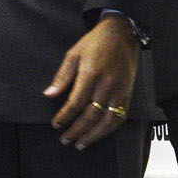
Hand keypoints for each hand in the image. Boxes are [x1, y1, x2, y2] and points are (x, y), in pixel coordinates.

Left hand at [47, 13, 139, 147]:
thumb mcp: (73, 54)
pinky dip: (109, 129)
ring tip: (80, 144)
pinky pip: (120, 116)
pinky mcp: (128, 93)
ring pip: (108, 120)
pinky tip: (99, 135)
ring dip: (94, 135)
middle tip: (65, 140)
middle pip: (92, 115)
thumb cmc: (95, 43)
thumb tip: (48, 94)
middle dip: (77, 130)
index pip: (76, 102)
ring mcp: (120, 90)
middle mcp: (107, 84)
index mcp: (91, 73)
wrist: (122, 34)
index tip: (56, 125)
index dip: (65, 116)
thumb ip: (62, 76)